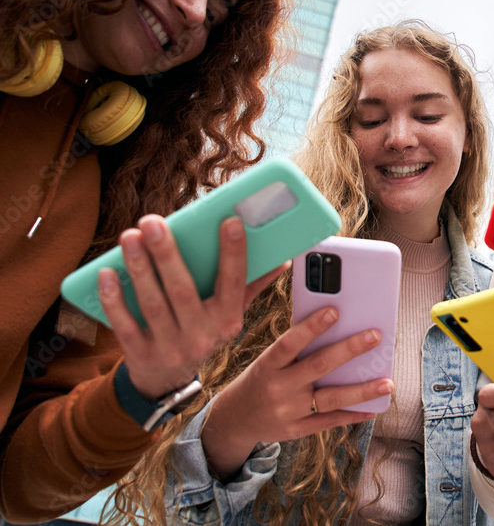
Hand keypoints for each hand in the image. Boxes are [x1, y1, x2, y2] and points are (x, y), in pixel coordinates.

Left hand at [100, 215, 285, 399]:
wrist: (169, 379)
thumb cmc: (203, 332)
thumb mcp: (230, 313)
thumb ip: (252, 285)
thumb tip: (281, 259)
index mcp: (228, 319)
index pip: (234, 282)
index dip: (234, 252)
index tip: (229, 221)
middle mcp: (202, 335)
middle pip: (183, 290)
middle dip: (167, 254)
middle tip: (153, 222)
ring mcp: (171, 347)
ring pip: (153, 303)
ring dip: (139, 268)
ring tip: (130, 237)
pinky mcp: (141, 353)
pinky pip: (125, 324)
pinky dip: (114, 299)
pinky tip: (106, 273)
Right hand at [201, 306, 392, 477]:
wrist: (235, 419)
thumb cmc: (261, 379)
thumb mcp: (267, 361)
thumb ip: (295, 349)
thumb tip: (335, 329)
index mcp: (268, 364)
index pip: (290, 343)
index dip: (311, 328)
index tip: (335, 311)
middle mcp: (279, 387)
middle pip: (318, 367)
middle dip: (349, 350)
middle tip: (375, 336)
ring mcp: (289, 411)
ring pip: (331, 399)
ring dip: (362, 391)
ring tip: (387, 382)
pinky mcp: (298, 430)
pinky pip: (330, 421)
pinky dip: (353, 415)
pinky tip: (374, 408)